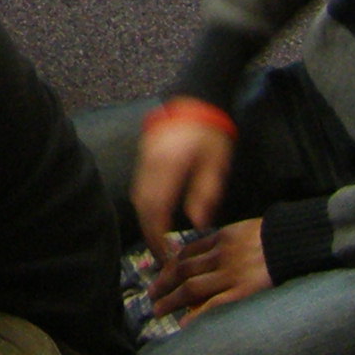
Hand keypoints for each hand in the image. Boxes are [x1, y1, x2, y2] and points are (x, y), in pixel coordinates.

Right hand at [131, 104, 235, 267]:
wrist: (195, 100)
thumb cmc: (210, 134)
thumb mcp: (216, 164)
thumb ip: (206, 194)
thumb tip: (199, 224)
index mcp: (169, 168)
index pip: (157, 208)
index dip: (158, 234)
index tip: (166, 252)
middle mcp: (151, 165)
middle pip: (143, 206)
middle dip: (149, 232)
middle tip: (160, 253)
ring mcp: (144, 160)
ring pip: (138, 197)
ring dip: (145, 220)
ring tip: (157, 240)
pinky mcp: (144, 157)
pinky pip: (139, 186)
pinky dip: (144, 206)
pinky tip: (154, 216)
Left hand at [143, 217, 270, 319]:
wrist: (299, 242)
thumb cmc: (278, 237)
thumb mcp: (247, 230)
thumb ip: (229, 240)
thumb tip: (214, 250)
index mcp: (222, 238)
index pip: (187, 252)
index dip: (170, 264)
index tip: (160, 274)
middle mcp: (221, 255)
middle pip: (183, 270)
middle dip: (163, 283)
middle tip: (151, 295)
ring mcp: (231, 274)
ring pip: (191, 287)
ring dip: (171, 299)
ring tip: (158, 310)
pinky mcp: (244, 291)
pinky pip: (214, 304)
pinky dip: (196, 314)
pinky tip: (184, 324)